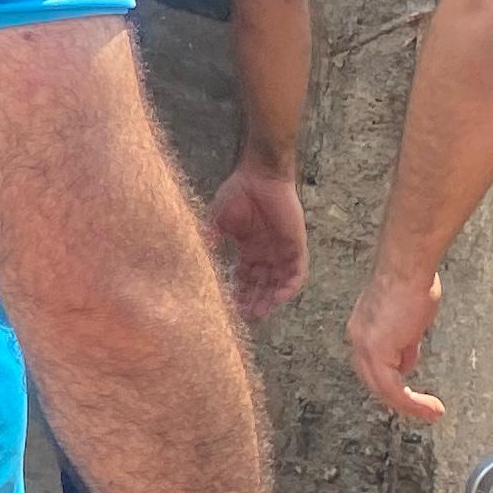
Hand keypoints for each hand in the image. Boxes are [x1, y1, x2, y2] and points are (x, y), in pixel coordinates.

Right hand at [205, 161, 308, 321]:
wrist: (260, 176)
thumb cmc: (239, 193)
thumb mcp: (218, 220)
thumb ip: (210, 239)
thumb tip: (196, 258)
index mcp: (249, 248)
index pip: (244, 277)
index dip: (238, 292)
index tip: (229, 306)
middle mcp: (266, 254)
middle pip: (261, 285)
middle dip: (254, 301)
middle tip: (244, 316)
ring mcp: (282, 251)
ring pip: (278, 283)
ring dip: (270, 299)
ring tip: (259, 312)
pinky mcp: (296, 247)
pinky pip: (296, 273)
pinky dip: (289, 287)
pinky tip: (278, 298)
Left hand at [346, 262, 445, 421]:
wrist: (408, 268)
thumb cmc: (411, 283)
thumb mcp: (408, 320)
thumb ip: (405, 343)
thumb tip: (407, 362)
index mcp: (362, 330)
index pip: (372, 367)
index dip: (391, 384)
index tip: (411, 396)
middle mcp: (358, 339)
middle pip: (374, 382)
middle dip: (399, 400)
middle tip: (423, 411)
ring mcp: (364, 345)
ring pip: (382, 390)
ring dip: (409, 406)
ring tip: (431, 414)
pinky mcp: (377, 350)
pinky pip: (393, 389)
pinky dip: (412, 403)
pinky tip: (429, 408)